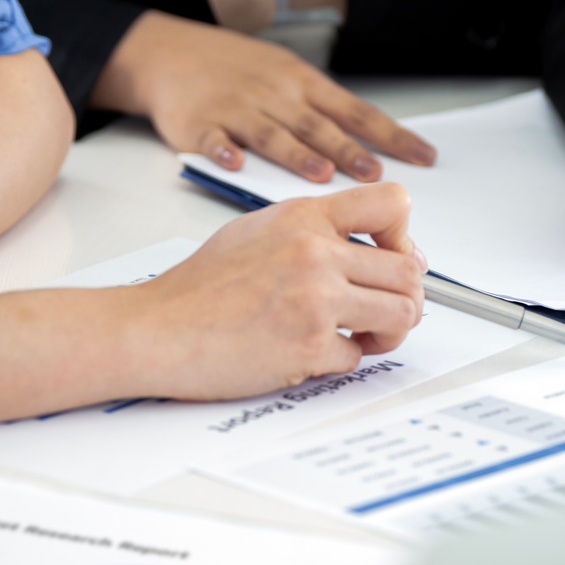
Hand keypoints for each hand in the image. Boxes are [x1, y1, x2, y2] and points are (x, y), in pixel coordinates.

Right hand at [92, 12, 435, 182]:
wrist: (169, 52)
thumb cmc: (235, 68)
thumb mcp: (287, 75)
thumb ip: (323, 110)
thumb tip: (373, 146)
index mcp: (302, 83)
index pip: (356, 111)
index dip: (391, 135)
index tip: (423, 156)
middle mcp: (274, 94)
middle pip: (317, 124)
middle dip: (348, 150)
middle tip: (375, 175)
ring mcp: (235, 108)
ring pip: (271, 132)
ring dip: (296, 153)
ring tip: (320, 175)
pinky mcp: (198, 123)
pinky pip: (212, 138)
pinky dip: (222, 150)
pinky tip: (234, 163)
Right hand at [118, 183, 426, 400]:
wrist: (155, 329)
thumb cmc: (199, 288)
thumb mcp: (258, 230)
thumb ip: (312, 231)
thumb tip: (367, 249)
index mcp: (303, 217)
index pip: (392, 203)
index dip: (404, 236)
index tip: (391, 258)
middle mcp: (314, 252)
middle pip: (409, 271)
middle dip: (406, 297)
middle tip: (386, 311)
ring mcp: (314, 300)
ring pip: (401, 314)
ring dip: (390, 331)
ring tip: (365, 335)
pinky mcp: (307, 345)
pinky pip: (358, 356)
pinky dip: (342, 361)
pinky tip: (315, 353)